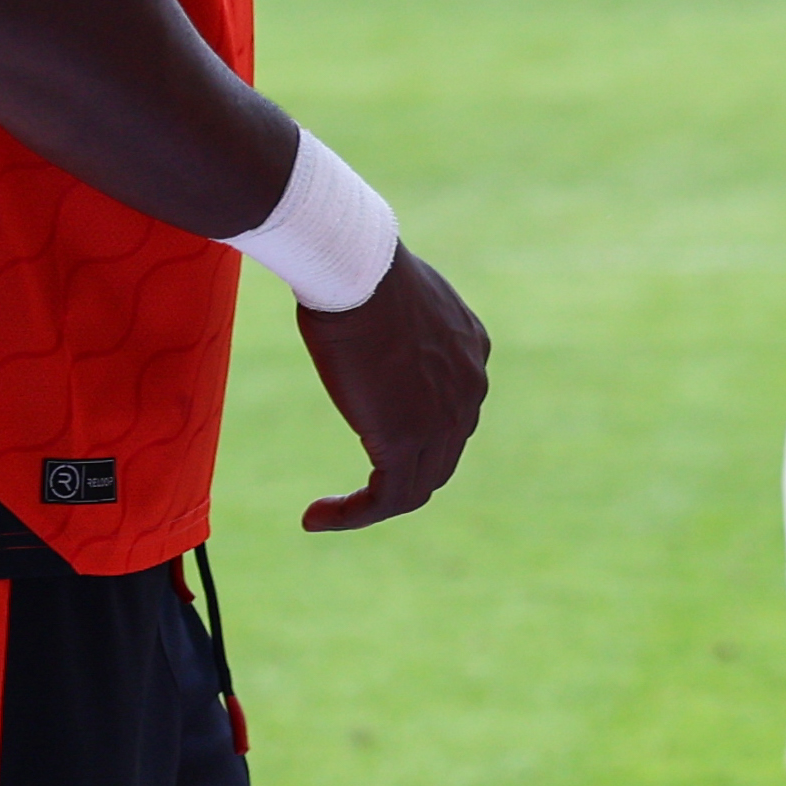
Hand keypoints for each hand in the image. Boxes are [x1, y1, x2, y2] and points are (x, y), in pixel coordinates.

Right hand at [295, 248, 488, 531]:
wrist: (359, 270)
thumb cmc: (357, 269)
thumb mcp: (390, 292)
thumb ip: (392, 320)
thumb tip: (364, 314)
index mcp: (469, 352)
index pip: (451, 413)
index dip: (415, 437)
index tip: (367, 440)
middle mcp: (469, 388)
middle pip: (441, 455)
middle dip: (398, 477)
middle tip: (352, 494)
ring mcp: (446, 418)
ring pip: (418, 485)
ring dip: (372, 506)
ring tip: (325, 514)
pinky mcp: (409, 439)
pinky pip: (390, 498)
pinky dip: (354, 514)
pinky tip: (316, 517)